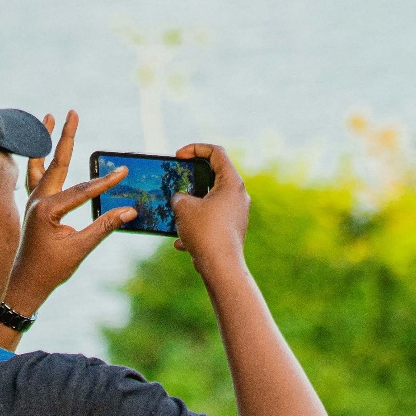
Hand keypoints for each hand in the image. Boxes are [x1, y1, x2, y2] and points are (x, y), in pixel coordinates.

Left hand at [2, 111, 135, 315]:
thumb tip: (130, 210)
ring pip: (39, 163)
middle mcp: (36, 200)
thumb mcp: (80, 249)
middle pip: (55, 162)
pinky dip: (38, 158)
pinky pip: (34, 174)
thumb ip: (105, 226)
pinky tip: (41, 149)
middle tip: (72, 112)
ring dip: (45, 140)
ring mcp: (32, 201)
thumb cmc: (51, 269)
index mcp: (46, 210)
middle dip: (66, 137)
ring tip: (48, 117)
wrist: (25, 284)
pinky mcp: (33, 205)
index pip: (81, 190)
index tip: (123, 171)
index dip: (105, 182)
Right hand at [170, 143, 249, 275]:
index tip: (178, 156)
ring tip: (176, 212)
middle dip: (192, 178)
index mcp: (232, 182)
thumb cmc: (205, 232)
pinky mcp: (233, 230)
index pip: (216, 152)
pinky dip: (196, 226)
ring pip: (211, 201)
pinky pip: (212, 221)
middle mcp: (238, 196)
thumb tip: (181, 200)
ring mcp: (237, 214)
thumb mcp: (183, 207)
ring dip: (192, 205)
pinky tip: (181, 242)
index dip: (195, 148)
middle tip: (177, 180)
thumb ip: (179, 196)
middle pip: (214, 176)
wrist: (221, 267)